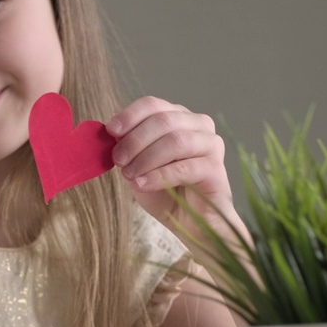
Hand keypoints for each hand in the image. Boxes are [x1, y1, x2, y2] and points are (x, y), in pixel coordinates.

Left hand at [105, 96, 237, 245]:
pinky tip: (141, 185)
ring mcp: (211, 145)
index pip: (153, 105)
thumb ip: (127, 146)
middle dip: (135, 140)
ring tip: (129, 175)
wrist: (187, 222)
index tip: (111, 131)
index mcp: (178, 116)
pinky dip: (159, 176)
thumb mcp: (138, 164)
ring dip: (146, 158)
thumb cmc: (163, 189)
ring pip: (176, 141)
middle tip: (118, 160)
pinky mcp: (216, 169)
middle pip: (163, 120)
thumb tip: (109, 132)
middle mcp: (199, 125)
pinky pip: (185, 167)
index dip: (130, 115)